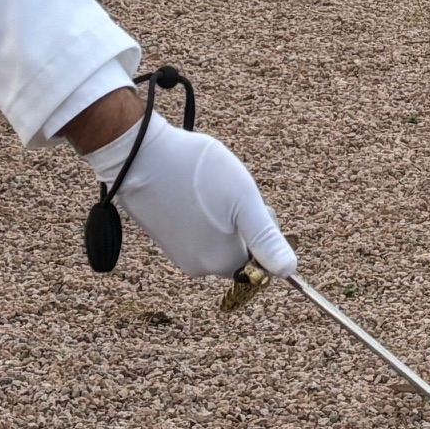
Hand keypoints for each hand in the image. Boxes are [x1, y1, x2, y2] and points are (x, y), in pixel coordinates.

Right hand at [99, 118, 296, 279]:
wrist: (140, 156)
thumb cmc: (196, 174)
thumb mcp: (244, 202)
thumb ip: (267, 240)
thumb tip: (289, 272)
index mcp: (223, 262)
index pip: (260, 255)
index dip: (260, 225)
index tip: (246, 203)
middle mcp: (199, 266)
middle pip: (238, 247)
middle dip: (239, 220)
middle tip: (226, 191)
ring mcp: (179, 254)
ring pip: (217, 236)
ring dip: (220, 215)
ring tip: (205, 188)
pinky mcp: (164, 239)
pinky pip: (196, 230)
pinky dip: (200, 212)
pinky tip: (190, 190)